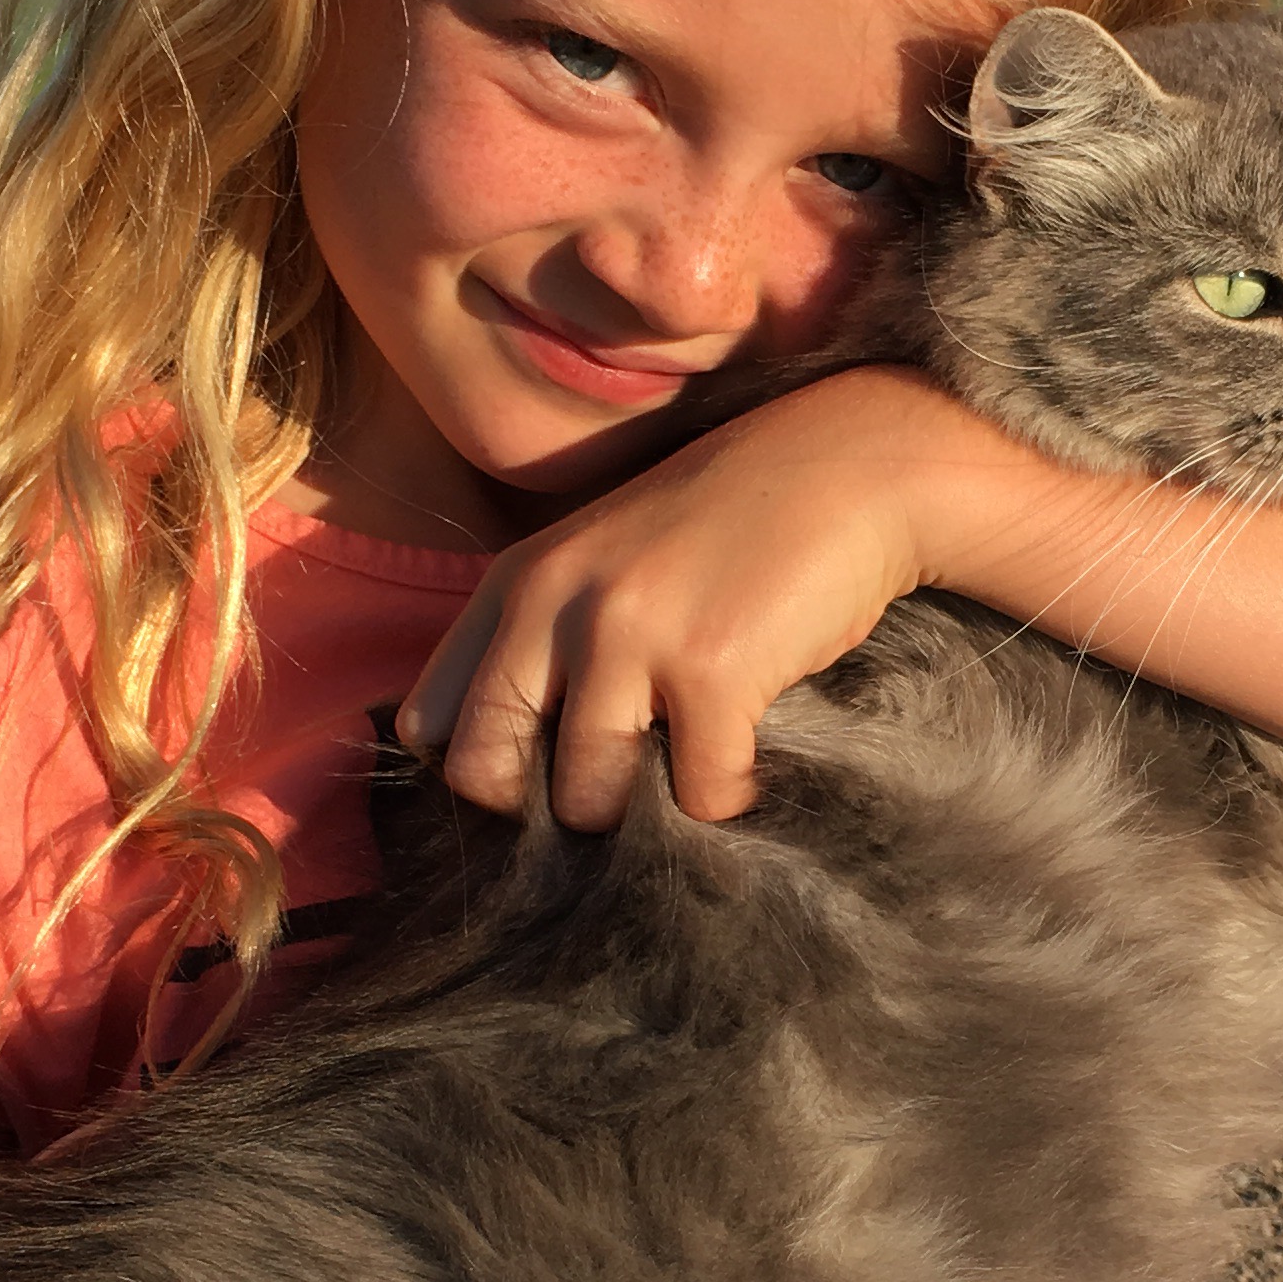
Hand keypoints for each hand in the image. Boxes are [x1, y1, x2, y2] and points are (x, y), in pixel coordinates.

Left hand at [398, 372, 962, 825]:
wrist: (850, 465)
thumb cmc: (730, 526)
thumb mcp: (603, 560)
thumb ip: (542, 640)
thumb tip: (504, 776)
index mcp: (518, 581)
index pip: (432, 726)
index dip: (483, 775)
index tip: (544, 779)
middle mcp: (557, 604)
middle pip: (488, 775)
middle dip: (550, 809)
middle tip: (617, 796)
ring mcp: (632, 635)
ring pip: (587, 800)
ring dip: (643, 815)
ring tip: (688, 771)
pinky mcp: (714, 670)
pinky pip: (698, 796)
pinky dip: (729, 799)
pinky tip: (751, 760)